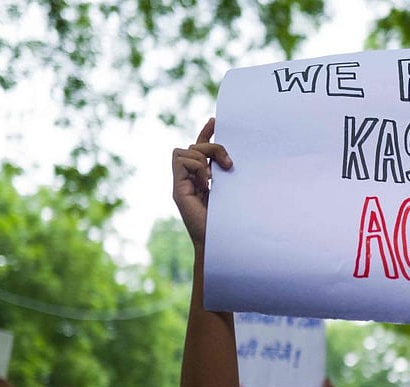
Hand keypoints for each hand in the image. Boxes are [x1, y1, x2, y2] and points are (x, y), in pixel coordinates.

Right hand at [171, 118, 232, 247]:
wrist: (220, 244)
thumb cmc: (230, 222)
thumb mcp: (232, 191)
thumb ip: (227, 176)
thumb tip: (231, 160)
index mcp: (202, 179)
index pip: (200, 149)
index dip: (206, 133)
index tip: (216, 121)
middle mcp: (189, 180)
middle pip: (194, 145)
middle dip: (212, 147)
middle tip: (229, 165)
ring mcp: (182, 184)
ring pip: (186, 150)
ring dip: (204, 158)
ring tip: (215, 177)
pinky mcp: (178, 190)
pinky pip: (181, 160)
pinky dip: (196, 166)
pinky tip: (206, 182)